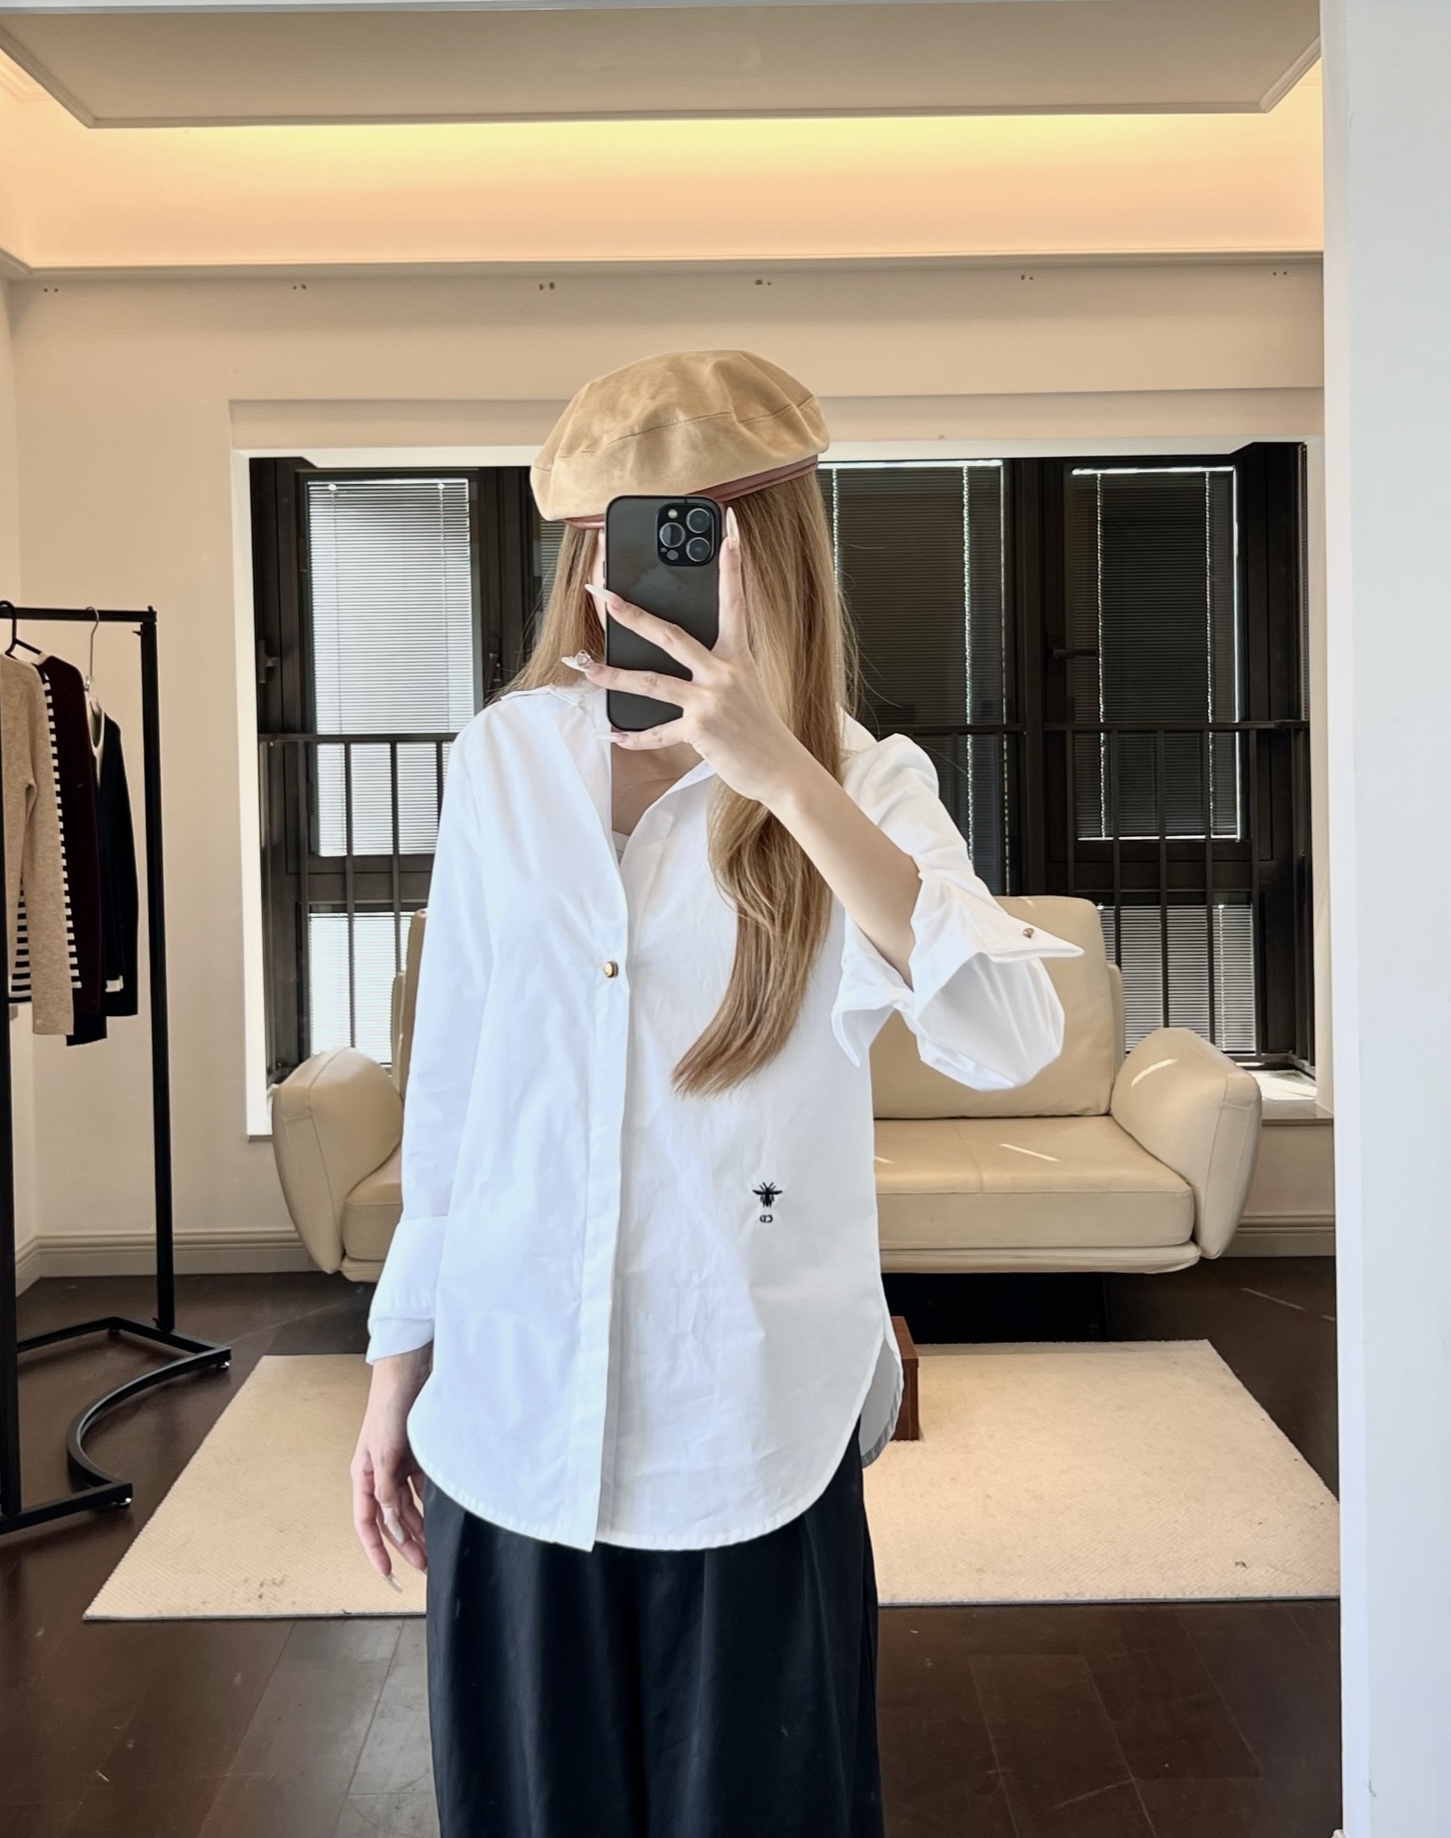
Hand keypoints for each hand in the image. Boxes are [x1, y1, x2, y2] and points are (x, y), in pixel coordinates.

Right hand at [351, 1346, 430, 1580]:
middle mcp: (380, 1473)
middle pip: (391, 1518)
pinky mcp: (417, 1455)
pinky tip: (443, 1516)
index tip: (388, 1572)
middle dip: (405, 1543)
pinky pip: (423, 1487)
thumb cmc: (389, 1408)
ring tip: (436, 1547)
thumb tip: (390, 1522)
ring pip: (409, 1505)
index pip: (367, 1521)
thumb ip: (386, 1488)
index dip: (375, 1549)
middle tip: (425, 1565)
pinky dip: (431, 1503)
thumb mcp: (384, 1452)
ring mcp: (399, 1464)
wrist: (410, 1372)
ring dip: (420, 1526)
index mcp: (365, 1475)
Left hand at [573, 508, 812, 809]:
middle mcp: (724, 674)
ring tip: (589, 669)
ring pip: (653, 683)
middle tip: (607, 596)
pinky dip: (635, 736)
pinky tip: (615, 733)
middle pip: (672, 637)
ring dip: (616, 676)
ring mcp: (711, 702)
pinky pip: (659, 732)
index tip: (729, 536)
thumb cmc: (759, 727)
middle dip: (635, 616)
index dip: (732, 570)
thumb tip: (683, 653)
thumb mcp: (746, 685)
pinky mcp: (700, 732)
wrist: (779, 768)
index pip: (734, 605)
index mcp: (738, 657)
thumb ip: (717, 666)